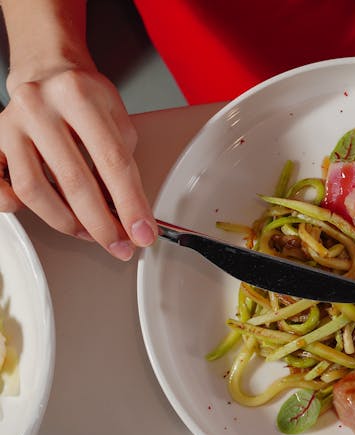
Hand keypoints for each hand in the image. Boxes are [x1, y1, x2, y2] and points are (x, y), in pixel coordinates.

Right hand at [0, 65, 156, 259]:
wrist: (46, 72)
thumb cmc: (84, 97)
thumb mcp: (117, 116)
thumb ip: (124, 161)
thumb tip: (129, 213)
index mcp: (78, 96)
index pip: (112, 162)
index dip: (130, 204)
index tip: (142, 233)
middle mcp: (39, 107)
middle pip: (74, 181)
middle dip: (101, 224)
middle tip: (119, 244)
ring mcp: (11, 124)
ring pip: (35, 190)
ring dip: (67, 222)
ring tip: (89, 233)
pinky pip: (2, 186)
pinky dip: (20, 207)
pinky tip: (45, 213)